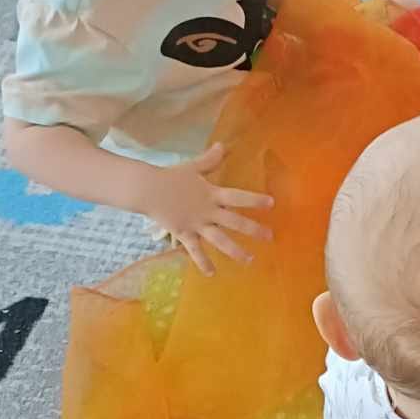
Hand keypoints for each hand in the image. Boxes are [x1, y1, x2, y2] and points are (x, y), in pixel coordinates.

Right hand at [137, 144, 272, 276]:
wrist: (147, 189)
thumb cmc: (171, 177)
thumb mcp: (193, 167)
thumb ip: (210, 159)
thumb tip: (222, 145)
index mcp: (212, 194)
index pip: (239, 197)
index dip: (255, 200)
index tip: (272, 204)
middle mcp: (208, 211)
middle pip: (235, 222)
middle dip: (253, 230)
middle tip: (270, 237)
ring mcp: (197, 224)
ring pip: (220, 240)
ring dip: (235, 251)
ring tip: (250, 261)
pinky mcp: (184, 234)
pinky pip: (195, 251)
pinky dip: (203, 263)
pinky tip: (212, 274)